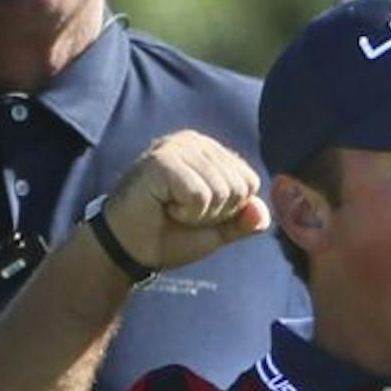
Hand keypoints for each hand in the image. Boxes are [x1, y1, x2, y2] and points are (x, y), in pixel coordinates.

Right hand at [98, 131, 273, 274]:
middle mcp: (194, 142)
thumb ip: (244, 221)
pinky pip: (200, 195)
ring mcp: (176, 147)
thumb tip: (262, 212)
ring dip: (199, 214)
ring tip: (171, 208)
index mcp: (210, 151)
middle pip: (239, 188)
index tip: (198, 212)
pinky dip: (186, 212)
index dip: (229, 210)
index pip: (250, 182)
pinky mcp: (162, 161)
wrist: (128, 248)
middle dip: (215, 213)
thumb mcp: (217, 229)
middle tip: (182, 212)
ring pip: (221, 192)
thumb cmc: (169, 233)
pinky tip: (163, 206)